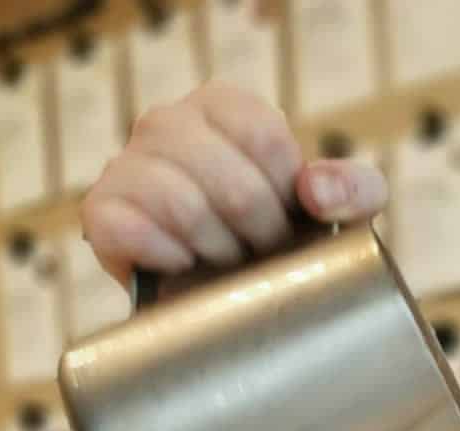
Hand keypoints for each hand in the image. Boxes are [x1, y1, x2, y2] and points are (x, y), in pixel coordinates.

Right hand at [80, 80, 388, 284]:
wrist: (232, 295)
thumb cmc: (285, 240)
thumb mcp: (341, 211)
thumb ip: (356, 188)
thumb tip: (316, 191)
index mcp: (224, 106)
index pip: (266, 139)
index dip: (286, 197)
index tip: (289, 223)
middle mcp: (168, 124)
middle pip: (231, 182)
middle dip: (260, 236)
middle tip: (262, 255)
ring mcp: (128, 165)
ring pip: (182, 206)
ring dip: (218, 252)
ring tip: (225, 263)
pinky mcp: (102, 213)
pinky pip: (128, 229)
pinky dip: (167, 257)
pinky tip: (184, 267)